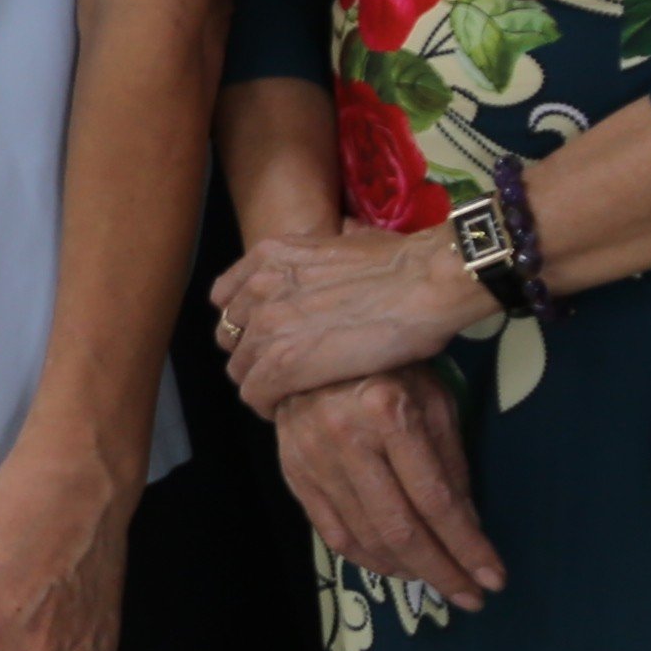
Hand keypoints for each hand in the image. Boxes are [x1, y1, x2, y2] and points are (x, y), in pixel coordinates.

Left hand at [216, 221, 484, 411]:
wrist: (423, 283)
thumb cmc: (399, 261)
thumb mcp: (338, 242)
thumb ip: (312, 261)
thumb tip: (326, 260)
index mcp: (267, 256)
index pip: (226, 300)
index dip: (247, 323)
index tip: (270, 338)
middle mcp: (257, 289)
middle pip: (231, 337)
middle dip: (253, 355)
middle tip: (282, 370)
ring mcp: (268, 327)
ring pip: (240, 370)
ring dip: (261, 383)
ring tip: (288, 393)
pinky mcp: (283, 364)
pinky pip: (255, 394)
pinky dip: (268, 405)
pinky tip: (289, 408)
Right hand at [269, 363, 504, 611]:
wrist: (310, 349)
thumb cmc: (388, 370)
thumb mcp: (434, 401)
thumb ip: (451, 464)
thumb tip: (469, 529)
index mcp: (389, 411)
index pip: (435, 500)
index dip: (467, 546)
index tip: (493, 579)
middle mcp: (345, 437)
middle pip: (400, 529)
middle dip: (441, 571)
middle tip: (470, 598)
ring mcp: (313, 458)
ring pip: (366, 538)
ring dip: (407, 570)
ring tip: (437, 579)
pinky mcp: (293, 473)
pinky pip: (333, 534)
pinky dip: (368, 559)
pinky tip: (395, 567)